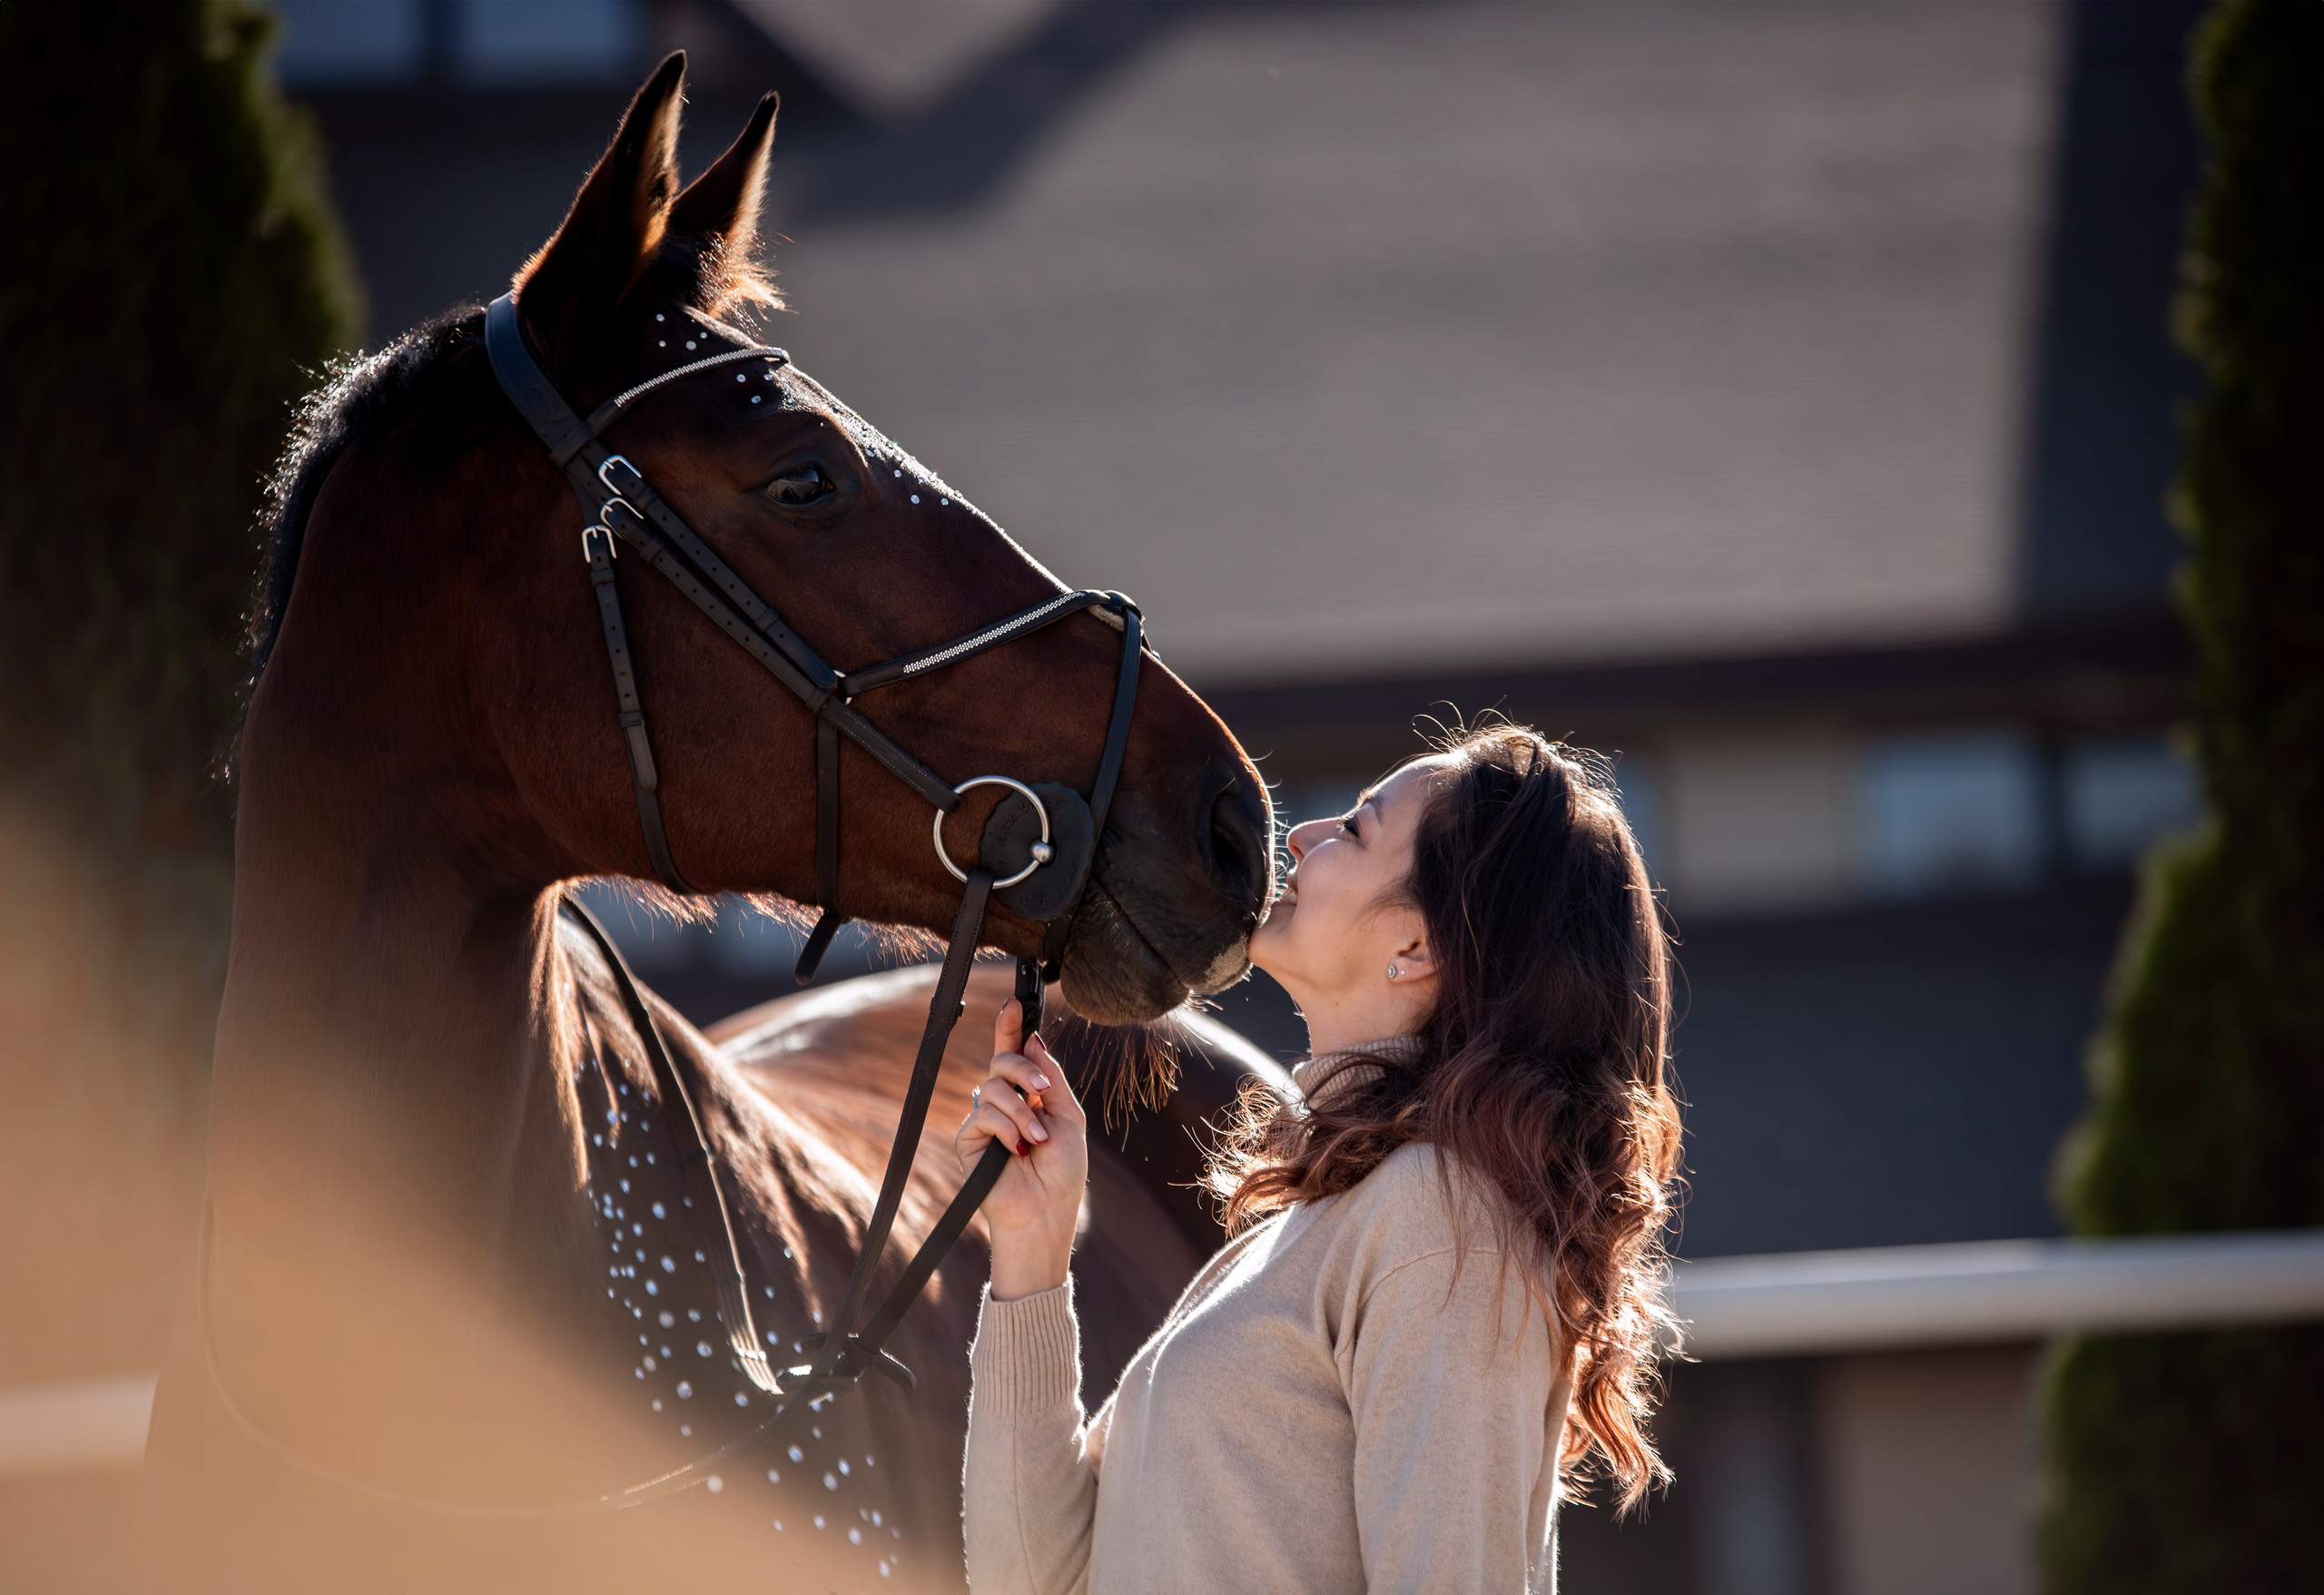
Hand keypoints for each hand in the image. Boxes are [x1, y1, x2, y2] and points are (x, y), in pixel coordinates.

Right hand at [955, 998, 1086, 1301]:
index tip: (1014, 1002)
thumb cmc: (1063, 1171)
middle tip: (1042, 1089)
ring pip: (993, 1086)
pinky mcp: (970, 1141)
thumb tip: (1034, 1038)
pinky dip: (1007, 1129)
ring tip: (1037, 1140)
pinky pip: (983, 1114)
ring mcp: (985, 1121)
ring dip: (1022, 1111)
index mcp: (1029, 1096)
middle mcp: (1004, 1104)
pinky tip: (1019, 1150)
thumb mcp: (1068, 1116)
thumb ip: (1050, 1076)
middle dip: (1022, 1068)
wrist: (1047, 1211)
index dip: (1011, 1027)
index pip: (1015, 1054)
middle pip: (1000, 1060)